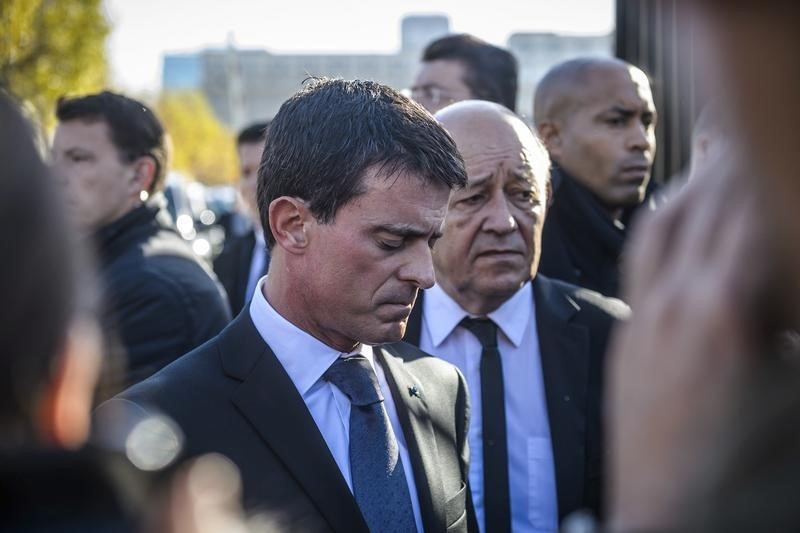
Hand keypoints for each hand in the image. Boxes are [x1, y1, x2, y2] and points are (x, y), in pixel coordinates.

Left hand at [606, 157, 770, 528]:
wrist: (667, 518)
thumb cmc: (751, 477)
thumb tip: (795, 281)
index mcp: (729, 309)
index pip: (758, 209)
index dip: (775, 166)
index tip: (783, 137)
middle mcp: (676, 300)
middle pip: (708, 203)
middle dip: (739, 159)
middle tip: (756, 124)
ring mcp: (644, 316)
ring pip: (663, 224)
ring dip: (694, 185)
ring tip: (719, 156)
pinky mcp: (628, 335)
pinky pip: (638, 261)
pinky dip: (663, 224)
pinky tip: (676, 220)